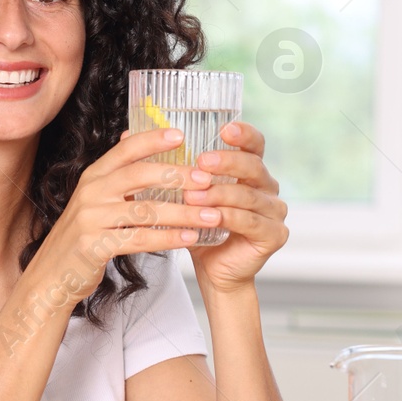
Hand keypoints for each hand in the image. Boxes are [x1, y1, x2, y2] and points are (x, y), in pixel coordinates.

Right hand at [28, 127, 224, 307]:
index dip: (152, 140)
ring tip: (212, 216)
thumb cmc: (82, 236)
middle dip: (178, 176)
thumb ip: (115, 171)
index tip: (181, 135)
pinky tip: (189, 239)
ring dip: (183, 213)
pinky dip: (168, 238)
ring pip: (145, 210)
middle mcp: (90, 192)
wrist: (52, 276)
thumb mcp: (94, 198)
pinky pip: (139, 239)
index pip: (125, 150)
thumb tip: (131, 134)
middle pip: (139, 175)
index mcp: (93, 176)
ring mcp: (90, 219)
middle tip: (208, 180)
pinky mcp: (94, 246)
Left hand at [182, 121, 288, 292]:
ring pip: (248, 195)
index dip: (243, 134)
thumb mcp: (181, 193)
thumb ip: (166, 164)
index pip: (254, 144)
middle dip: (227, 162)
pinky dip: (230, 218)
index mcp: (251, 171)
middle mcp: (267, 187)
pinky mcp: (274, 235)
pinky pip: (251, 222)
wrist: (214, 272)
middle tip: (202, 161)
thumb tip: (126, 135)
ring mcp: (274, 212)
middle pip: (253, 166)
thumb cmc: (199, 228)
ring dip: (220, 193)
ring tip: (194, 195)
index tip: (224, 128)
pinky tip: (211, 217)